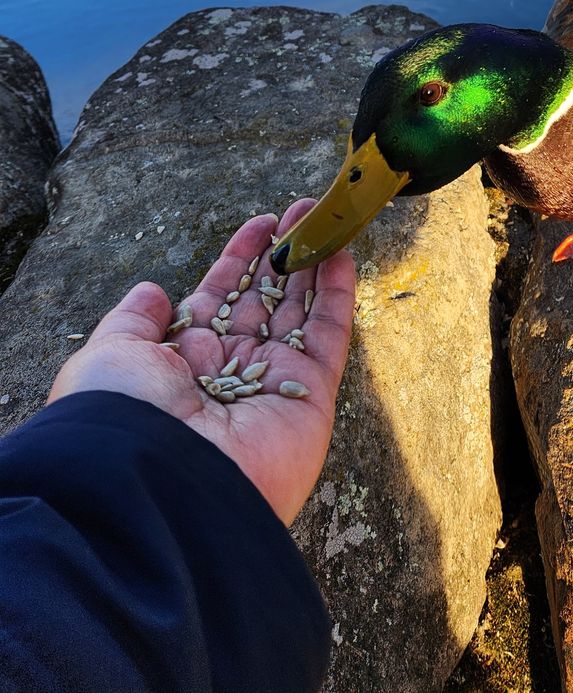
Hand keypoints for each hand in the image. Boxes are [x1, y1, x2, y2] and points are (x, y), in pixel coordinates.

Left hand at [49, 200, 355, 523]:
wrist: (158, 483)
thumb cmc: (122, 414)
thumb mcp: (110, 354)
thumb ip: (134, 320)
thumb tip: (153, 291)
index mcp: (181, 361)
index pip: (219, 297)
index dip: (240, 258)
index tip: (262, 223)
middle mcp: (229, 371)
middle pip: (264, 300)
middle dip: (283, 255)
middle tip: (303, 211)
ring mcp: (273, 384)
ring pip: (301, 312)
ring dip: (314, 264)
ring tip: (325, 218)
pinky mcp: (310, 397)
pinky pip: (328, 336)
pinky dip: (337, 294)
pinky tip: (341, 251)